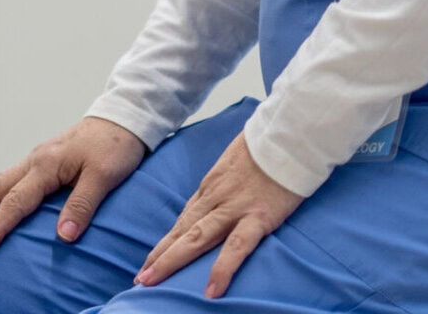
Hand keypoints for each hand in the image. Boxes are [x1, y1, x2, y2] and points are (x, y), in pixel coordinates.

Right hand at [0, 116, 149, 254]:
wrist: (121, 120)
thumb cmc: (115, 148)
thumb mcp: (104, 176)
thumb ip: (82, 205)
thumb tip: (63, 237)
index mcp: (45, 165)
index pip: (14, 203)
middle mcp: (34, 162)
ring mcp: (35, 160)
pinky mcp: (42, 161)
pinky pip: (8, 179)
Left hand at [137, 133, 303, 296]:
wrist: (287, 137)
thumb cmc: (265, 148)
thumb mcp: (234, 165)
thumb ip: (225, 185)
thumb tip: (219, 200)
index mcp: (211, 188)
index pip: (183, 219)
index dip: (167, 241)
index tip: (151, 259)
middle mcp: (215, 199)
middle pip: (182, 231)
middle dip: (159, 255)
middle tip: (139, 279)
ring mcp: (234, 208)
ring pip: (196, 238)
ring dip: (171, 261)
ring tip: (151, 282)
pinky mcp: (257, 217)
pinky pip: (237, 247)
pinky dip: (222, 269)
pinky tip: (211, 290)